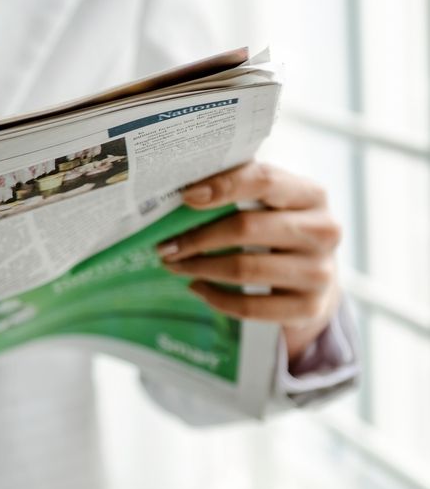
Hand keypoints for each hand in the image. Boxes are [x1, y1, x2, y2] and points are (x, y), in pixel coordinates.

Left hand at [157, 162, 341, 362]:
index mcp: (311, 195)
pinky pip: (249, 307)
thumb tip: (184, 190)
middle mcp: (322, 231)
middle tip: (165, 245)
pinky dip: (215, 297)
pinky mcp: (308, 308)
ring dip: (199, 267)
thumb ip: (238, 188)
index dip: (222, 186)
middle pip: (246, 228)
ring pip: (243, 268)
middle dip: (197, 237)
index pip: (264, 180)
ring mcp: (319, 272)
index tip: (186, 196)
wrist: (316, 278)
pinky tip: (196, 287)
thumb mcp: (272, 203)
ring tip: (174, 265)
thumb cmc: (280, 229)